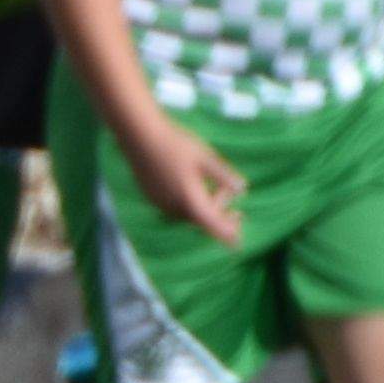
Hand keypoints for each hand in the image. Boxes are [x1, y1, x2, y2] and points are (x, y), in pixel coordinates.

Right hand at [120, 115, 247, 246]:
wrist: (140, 137)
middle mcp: (174, 207)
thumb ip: (224, 176)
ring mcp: (161, 203)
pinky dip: (190, 204)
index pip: (212, 226)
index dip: (226, 236)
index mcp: (190, 200)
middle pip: (201, 220)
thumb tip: (243, 190)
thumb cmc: (176, 145)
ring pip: (188, 214)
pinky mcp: (152, 196)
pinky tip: (195, 188)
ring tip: (217, 192)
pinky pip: (176, 208)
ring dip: (204, 208)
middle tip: (238, 212)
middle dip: (220, 216)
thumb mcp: (206, 158)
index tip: (237, 246)